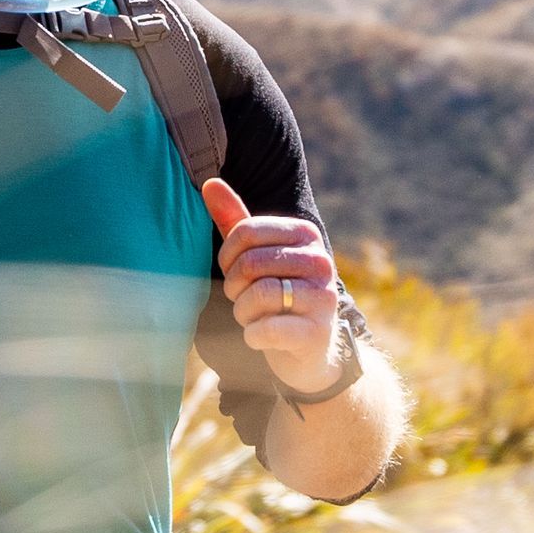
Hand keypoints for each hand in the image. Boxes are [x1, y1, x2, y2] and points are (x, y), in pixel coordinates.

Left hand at [202, 178, 342, 397]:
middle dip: (234, 287)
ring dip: (242, 313)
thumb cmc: (276, 294)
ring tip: (253, 317)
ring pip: (257, 296)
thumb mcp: (257, 254)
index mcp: (305, 234)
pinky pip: (265, 330)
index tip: (233, 272)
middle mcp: (321, 261)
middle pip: (249, 264)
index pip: (245, 232)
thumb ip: (234, 220)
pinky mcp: (317, 333)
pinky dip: (252, 336)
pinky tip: (261, 336)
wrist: (308, 349)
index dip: (227, 256)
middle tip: (243, 299)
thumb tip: (210, 183)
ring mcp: (323, 298)